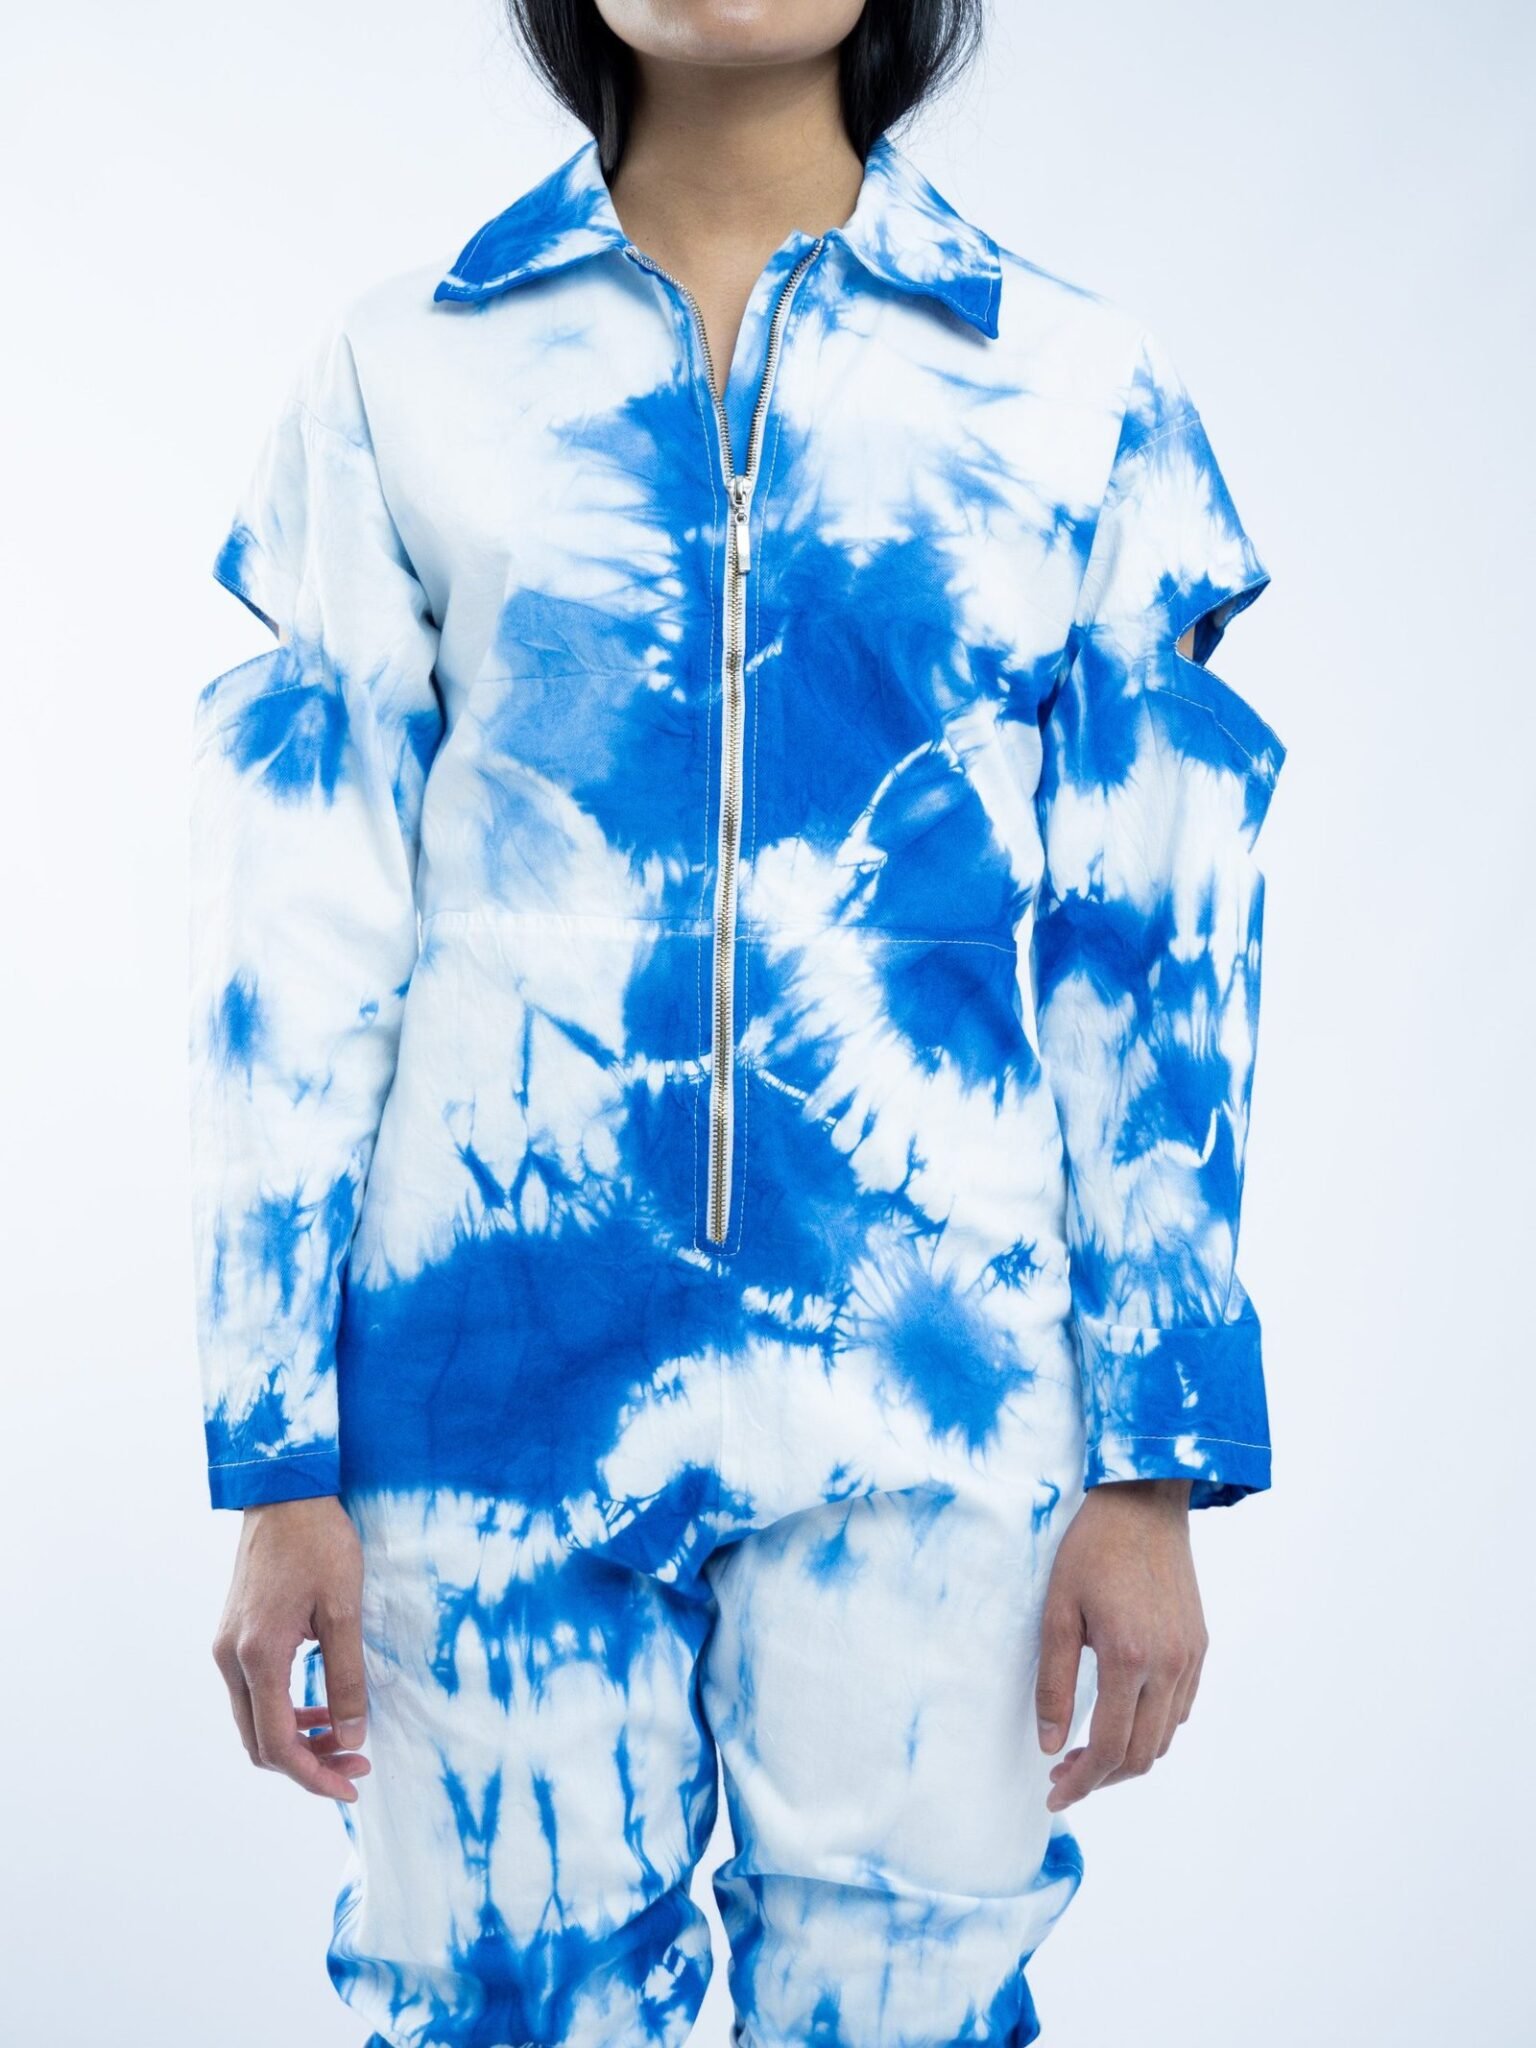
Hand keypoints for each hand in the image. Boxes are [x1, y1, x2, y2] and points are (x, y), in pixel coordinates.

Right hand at [212, 1495, 370, 1801]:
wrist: (284, 1493)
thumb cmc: (319, 1542)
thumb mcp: (344, 1608)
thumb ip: (346, 1676)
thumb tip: (351, 1734)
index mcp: (258, 1655)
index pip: (278, 1743)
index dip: (314, 1774)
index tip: (352, 1785)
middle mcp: (231, 1658)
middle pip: (259, 1742)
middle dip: (307, 1764)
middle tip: (356, 1763)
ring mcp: (227, 1647)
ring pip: (254, 1721)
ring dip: (297, 1739)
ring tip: (345, 1737)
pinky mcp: (233, 1636)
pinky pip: (254, 1694)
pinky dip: (285, 1711)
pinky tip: (321, 1705)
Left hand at [1035, 1478, 1206, 1812]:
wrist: (1144, 1504)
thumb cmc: (1092, 1550)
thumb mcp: (1057, 1610)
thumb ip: (1052, 1681)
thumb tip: (1049, 1743)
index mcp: (1129, 1657)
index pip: (1109, 1748)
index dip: (1081, 1782)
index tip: (1055, 1793)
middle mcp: (1169, 1666)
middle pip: (1142, 1755)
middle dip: (1102, 1779)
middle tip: (1064, 1776)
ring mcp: (1190, 1658)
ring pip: (1164, 1737)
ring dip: (1127, 1756)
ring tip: (1087, 1751)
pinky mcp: (1199, 1647)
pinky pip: (1180, 1709)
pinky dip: (1151, 1728)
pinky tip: (1121, 1716)